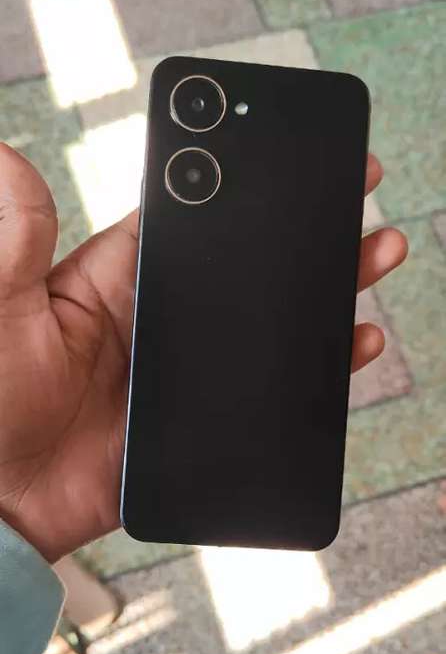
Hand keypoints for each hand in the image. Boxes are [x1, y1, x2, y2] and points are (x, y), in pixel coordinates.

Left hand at [0, 145, 406, 561]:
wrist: (2, 506)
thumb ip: (17, 241)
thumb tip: (7, 156)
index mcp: (112, 280)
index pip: (186, 216)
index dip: (237, 178)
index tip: (284, 146)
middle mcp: (156, 319)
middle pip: (245, 264)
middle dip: (301, 228)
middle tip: (356, 190)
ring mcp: (182, 372)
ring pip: (267, 322)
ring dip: (319, 289)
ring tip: (370, 256)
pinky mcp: (198, 423)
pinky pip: (267, 392)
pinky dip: (309, 371)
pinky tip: (349, 346)